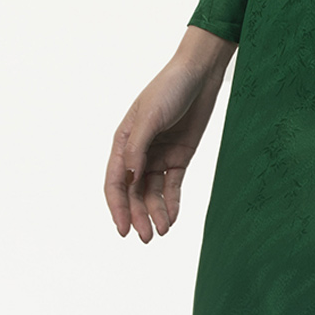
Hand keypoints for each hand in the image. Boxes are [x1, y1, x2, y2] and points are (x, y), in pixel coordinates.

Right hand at [104, 26, 235, 242]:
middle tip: (146, 238)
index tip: (123, 229)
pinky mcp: (179, 159)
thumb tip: (129, 175)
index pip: (115, 181)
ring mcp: (158, 157)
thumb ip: (138, 146)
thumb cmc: (169, 89)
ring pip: (152, 193)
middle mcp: (138, 153)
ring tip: (162, 232)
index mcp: (123, 142)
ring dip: (155, 213)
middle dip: (138, 216)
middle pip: (134, 193)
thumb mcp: (150, 116)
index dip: (117, 207)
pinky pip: (172, 187)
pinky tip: (173, 218)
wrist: (199, 76)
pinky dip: (172, 203)